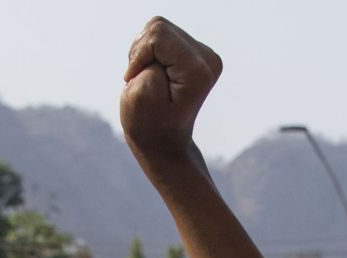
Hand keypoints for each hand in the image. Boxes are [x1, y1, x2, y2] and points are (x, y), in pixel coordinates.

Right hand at [120, 17, 222, 169]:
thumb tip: (156, 43)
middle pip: (158, 27)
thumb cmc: (148, 125)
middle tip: (142, 80)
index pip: (157, 35)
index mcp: (199, 70)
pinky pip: (160, 34)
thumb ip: (145, 63)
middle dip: (141, 52)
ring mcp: (203, 54)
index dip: (139, 56)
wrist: (163, 141)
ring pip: (157, 28)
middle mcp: (208, 58)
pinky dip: (147, 52)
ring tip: (147, 78)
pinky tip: (152, 73)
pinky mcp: (194, 51)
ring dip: (143, 52)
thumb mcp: (139, 97)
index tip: (139, 82)